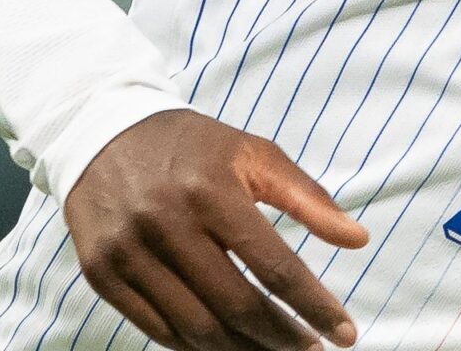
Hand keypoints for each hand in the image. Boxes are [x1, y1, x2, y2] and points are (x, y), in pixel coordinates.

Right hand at [64, 108, 367, 349]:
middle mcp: (166, 222)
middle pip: (236, 306)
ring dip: (244, 350)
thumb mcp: (252, 153)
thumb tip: (358, 240)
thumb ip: (307, 197)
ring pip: (197, 328)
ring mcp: (128, 252)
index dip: (314, 306)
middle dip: (282, 339)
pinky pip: (157, 329)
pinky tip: (227, 344)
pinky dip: (196, 346)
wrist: (101, 132)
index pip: (273, 266)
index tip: (345, 333)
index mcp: (211, 190)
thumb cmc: (191, 145)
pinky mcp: (101, 273)